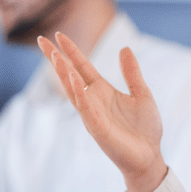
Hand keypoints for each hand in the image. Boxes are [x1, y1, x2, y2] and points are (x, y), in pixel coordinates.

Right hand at [37, 33, 167, 191]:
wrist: (149, 156)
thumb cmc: (145, 129)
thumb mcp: (142, 94)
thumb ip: (132, 73)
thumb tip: (124, 48)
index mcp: (102, 91)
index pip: (82, 67)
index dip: (71, 51)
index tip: (59, 35)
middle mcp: (93, 101)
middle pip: (69, 75)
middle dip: (56, 58)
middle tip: (41, 40)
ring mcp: (92, 114)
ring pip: (72, 90)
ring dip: (63, 73)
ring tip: (54, 55)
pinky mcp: (97, 128)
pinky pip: (85, 108)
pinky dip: (78, 93)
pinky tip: (73, 79)